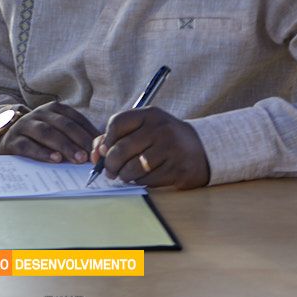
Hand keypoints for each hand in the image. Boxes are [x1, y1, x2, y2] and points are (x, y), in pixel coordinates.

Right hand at [0, 102, 99, 163]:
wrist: (8, 139)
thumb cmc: (40, 138)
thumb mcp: (58, 132)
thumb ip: (76, 137)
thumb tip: (100, 149)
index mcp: (54, 109)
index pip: (75, 118)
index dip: (89, 132)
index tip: (100, 148)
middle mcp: (39, 113)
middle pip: (63, 125)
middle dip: (79, 140)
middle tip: (91, 155)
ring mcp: (25, 126)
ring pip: (46, 133)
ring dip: (64, 145)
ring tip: (77, 158)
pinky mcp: (13, 140)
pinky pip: (29, 146)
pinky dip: (43, 153)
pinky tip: (55, 160)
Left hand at [93, 107, 209, 188]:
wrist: (201, 149)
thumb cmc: (163, 138)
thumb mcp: (144, 128)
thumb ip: (117, 136)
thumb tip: (95, 153)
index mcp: (150, 115)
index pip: (117, 123)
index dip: (105, 139)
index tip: (105, 150)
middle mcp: (161, 129)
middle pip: (121, 149)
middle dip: (110, 164)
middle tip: (109, 170)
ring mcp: (171, 149)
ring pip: (132, 168)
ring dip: (123, 175)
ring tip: (124, 175)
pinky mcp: (177, 169)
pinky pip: (146, 180)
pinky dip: (138, 182)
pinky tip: (141, 178)